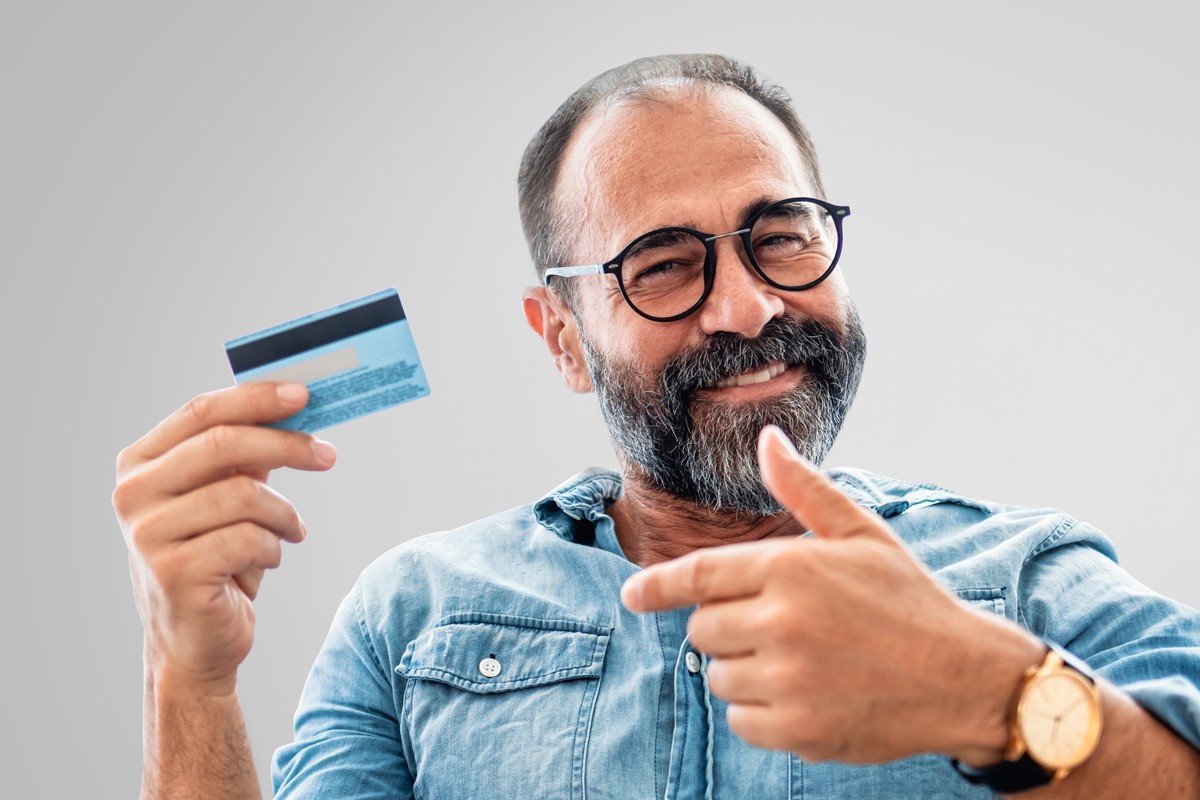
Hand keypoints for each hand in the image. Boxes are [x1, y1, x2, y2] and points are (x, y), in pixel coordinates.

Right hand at [113, 383, 336, 691]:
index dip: (257, 398)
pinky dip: (274, 548)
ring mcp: (147, 534)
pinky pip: (249, 539)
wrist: (193, 641)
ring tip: (291, 531)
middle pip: (225, 444)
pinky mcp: (173, 572)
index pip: (202, 411)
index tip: (304, 395)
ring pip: (245, 495)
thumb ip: (247, 452)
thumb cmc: (215, 557)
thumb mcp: (226, 495)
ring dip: (284, 514)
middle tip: (328, 455)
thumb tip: (293, 402)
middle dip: (287, 445)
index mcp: (140, 463)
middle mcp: (133, 494)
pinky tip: (268, 560)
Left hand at [622, 426, 1040, 763]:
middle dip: (726, 624)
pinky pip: (740, 719)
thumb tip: (766, 438)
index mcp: (790, 567)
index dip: (656, 586)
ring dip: (743, 668)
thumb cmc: (909, 599)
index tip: (631, 595)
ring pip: (718, 675)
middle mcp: (781, 622)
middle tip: (778, 624)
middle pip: (702, 628)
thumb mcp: (861, 533)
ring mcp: (787, 680)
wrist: (965, 678)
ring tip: (799, 660)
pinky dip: (760, 710)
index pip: (697, 575)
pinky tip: (803, 695)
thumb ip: (803, 489)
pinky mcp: (796, 730)